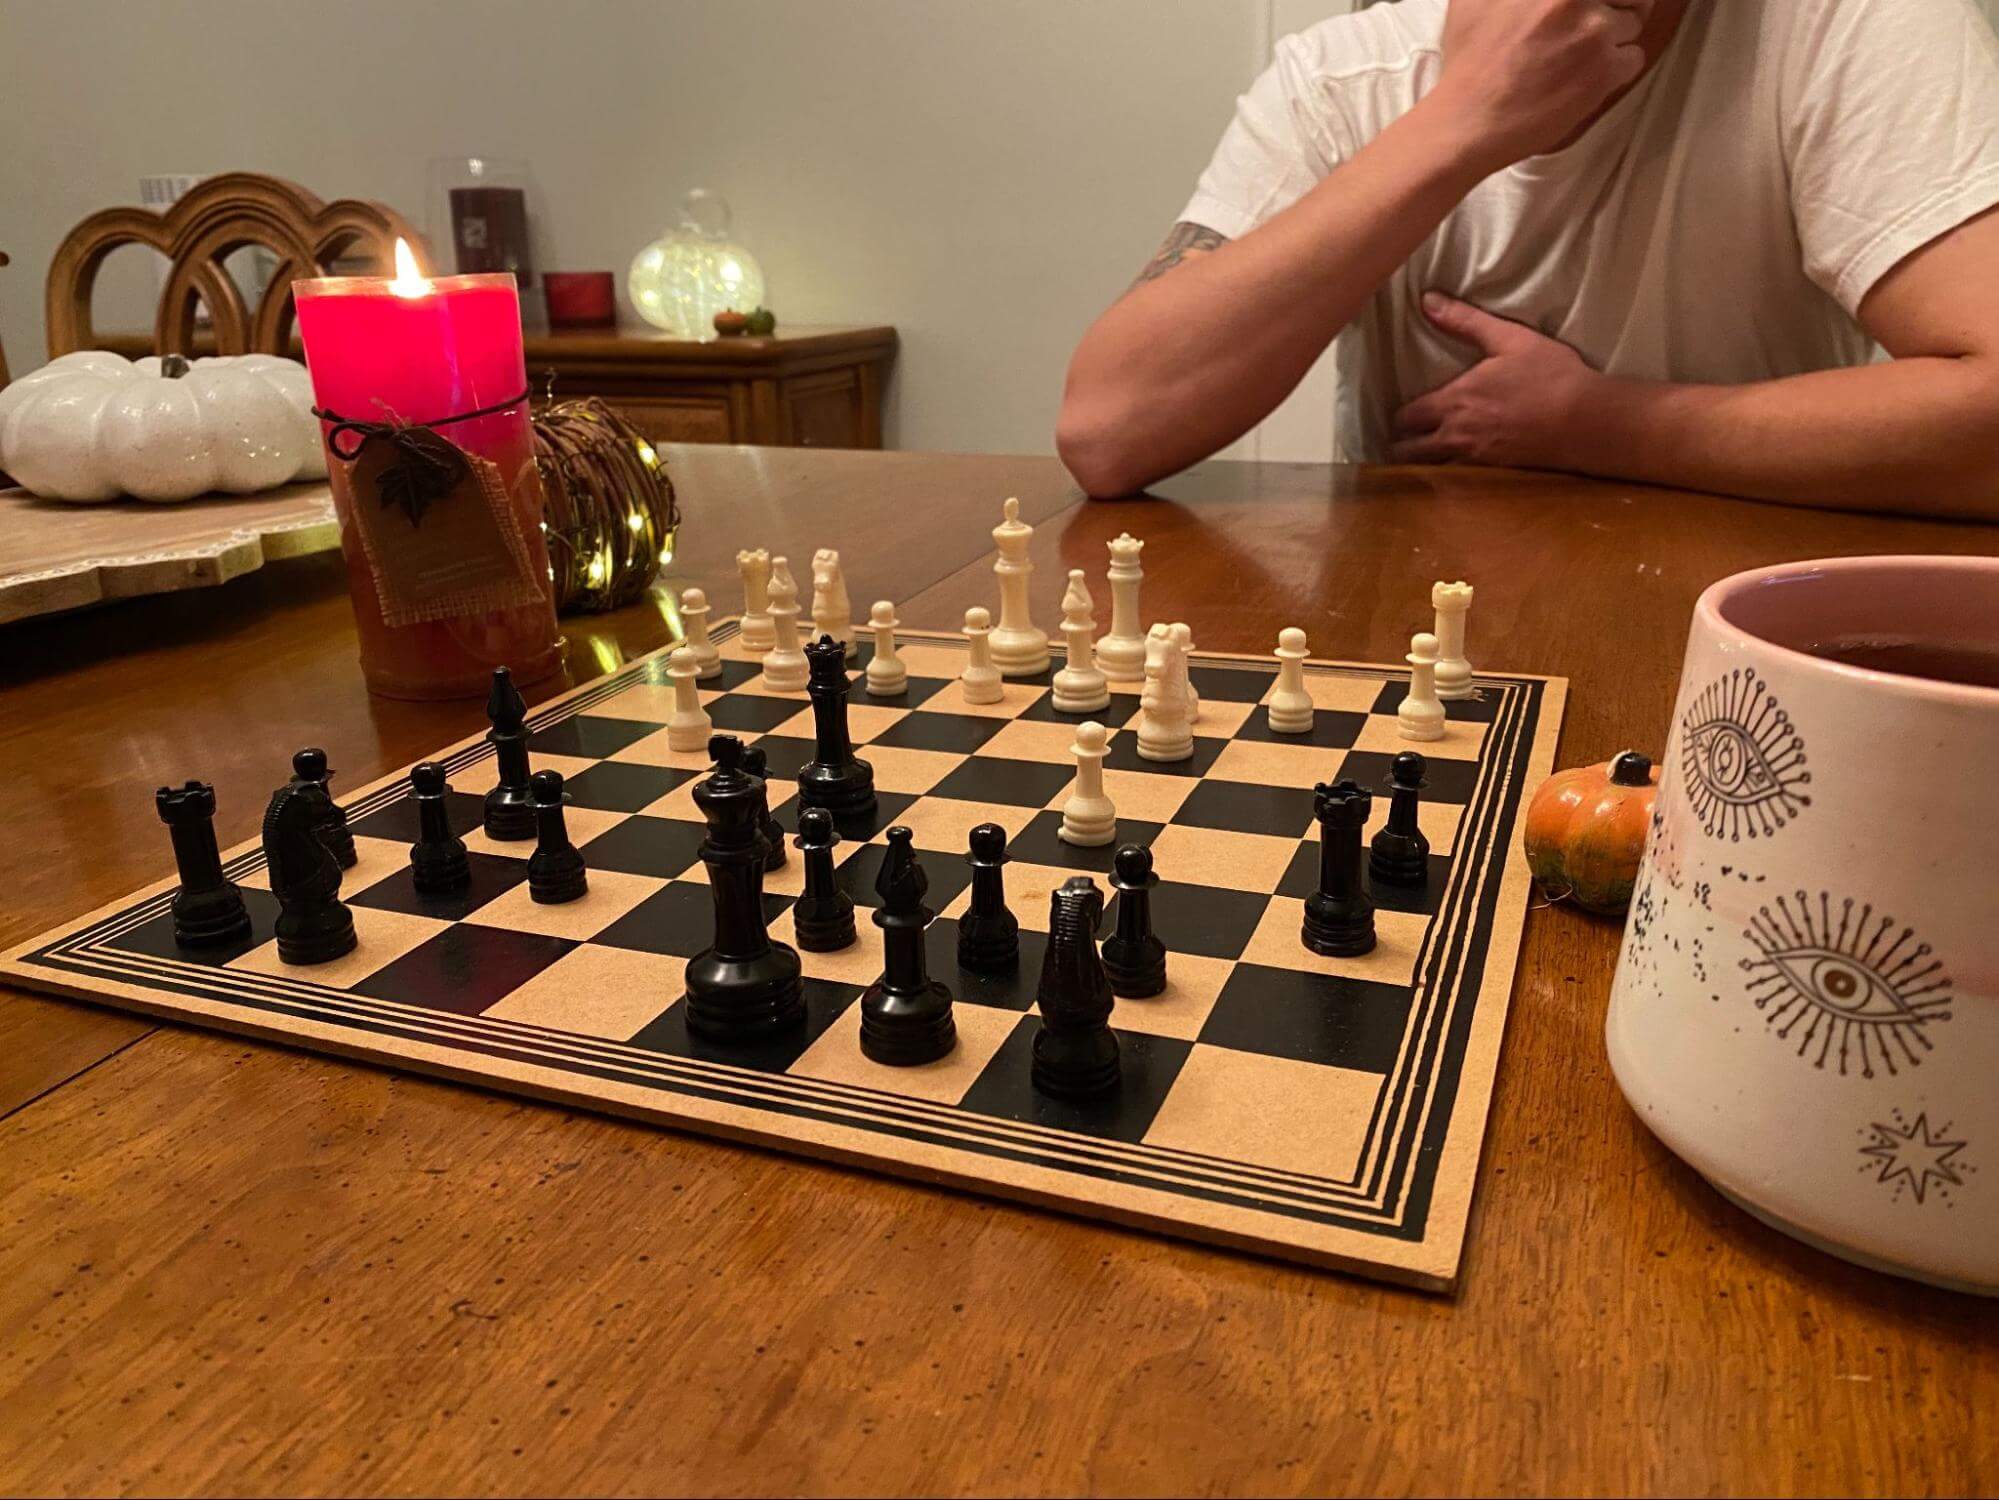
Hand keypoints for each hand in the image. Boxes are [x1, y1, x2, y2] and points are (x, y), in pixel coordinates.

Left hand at [1389, 293, 1602, 467]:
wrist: (1588, 421)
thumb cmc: (1551, 375)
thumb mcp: (1509, 339)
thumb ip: (1464, 321)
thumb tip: (1427, 300)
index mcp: (1454, 402)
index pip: (1404, 419)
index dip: (1400, 417)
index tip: (1404, 414)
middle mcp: (1457, 435)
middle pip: (1408, 453)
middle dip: (1402, 446)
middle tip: (1407, 439)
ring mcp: (1476, 459)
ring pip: (1430, 470)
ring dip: (1423, 464)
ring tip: (1425, 456)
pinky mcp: (1495, 475)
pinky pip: (1458, 481)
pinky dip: (1450, 477)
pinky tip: (1457, 468)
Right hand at [1430, 0, 1651, 169]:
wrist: (1468, 120)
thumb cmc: (1467, 63)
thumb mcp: (1474, 3)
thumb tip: (1526, 0)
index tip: (1590, 7)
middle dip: (1619, 5)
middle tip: (1597, 25)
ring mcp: (1593, 30)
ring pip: (1633, 23)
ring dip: (1614, 39)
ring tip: (1582, 58)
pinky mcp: (1604, 68)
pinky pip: (1634, 58)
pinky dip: (1617, 69)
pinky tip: (1587, 78)